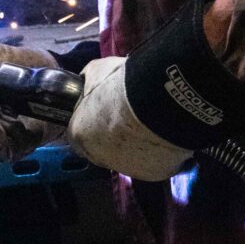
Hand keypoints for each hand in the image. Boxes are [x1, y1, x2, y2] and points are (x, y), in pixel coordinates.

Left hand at [67, 56, 192, 181]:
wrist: (159, 100)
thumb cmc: (125, 85)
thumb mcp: (98, 71)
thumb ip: (89, 80)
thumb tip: (88, 79)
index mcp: (80, 135)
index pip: (78, 133)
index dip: (91, 121)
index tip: (103, 112)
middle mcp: (100, 158)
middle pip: (103, 149)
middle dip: (113, 135)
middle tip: (129, 116)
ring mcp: (128, 168)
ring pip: (129, 158)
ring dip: (136, 145)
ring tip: (150, 123)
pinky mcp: (154, 172)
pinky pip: (154, 162)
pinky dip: (158, 150)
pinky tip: (165, 133)